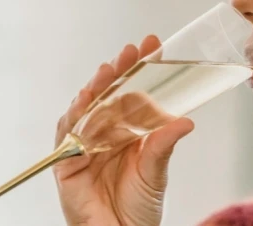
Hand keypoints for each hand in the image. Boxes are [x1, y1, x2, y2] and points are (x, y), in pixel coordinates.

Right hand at [53, 35, 194, 225]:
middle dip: (118, 71)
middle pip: (107, 94)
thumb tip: (185, 121)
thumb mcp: (156, 170)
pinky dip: (74, 117)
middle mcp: (102, 133)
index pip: (131, 91)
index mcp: (125, 129)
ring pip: (86, 109)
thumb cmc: (139, 207)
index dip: (139, 69)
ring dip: (96, 88)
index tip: (153, 45)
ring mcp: (83, 146)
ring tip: (108, 70)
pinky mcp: (67, 163)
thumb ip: (163, 144)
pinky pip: (67, 136)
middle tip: (131, 51)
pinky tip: (84, 100)